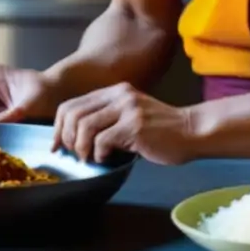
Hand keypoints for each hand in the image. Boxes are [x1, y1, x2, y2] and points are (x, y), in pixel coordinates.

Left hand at [52, 82, 195, 164]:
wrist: (191, 131)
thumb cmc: (161, 130)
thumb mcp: (131, 114)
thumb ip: (108, 118)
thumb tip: (76, 138)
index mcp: (114, 91)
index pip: (71, 104)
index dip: (58, 127)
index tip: (58, 145)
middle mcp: (119, 95)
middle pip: (72, 114)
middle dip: (67, 138)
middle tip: (75, 154)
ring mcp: (127, 109)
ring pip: (84, 127)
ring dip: (82, 148)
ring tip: (91, 158)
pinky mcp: (135, 126)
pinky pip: (102, 141)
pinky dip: (99, 154)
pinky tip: (108, 158)